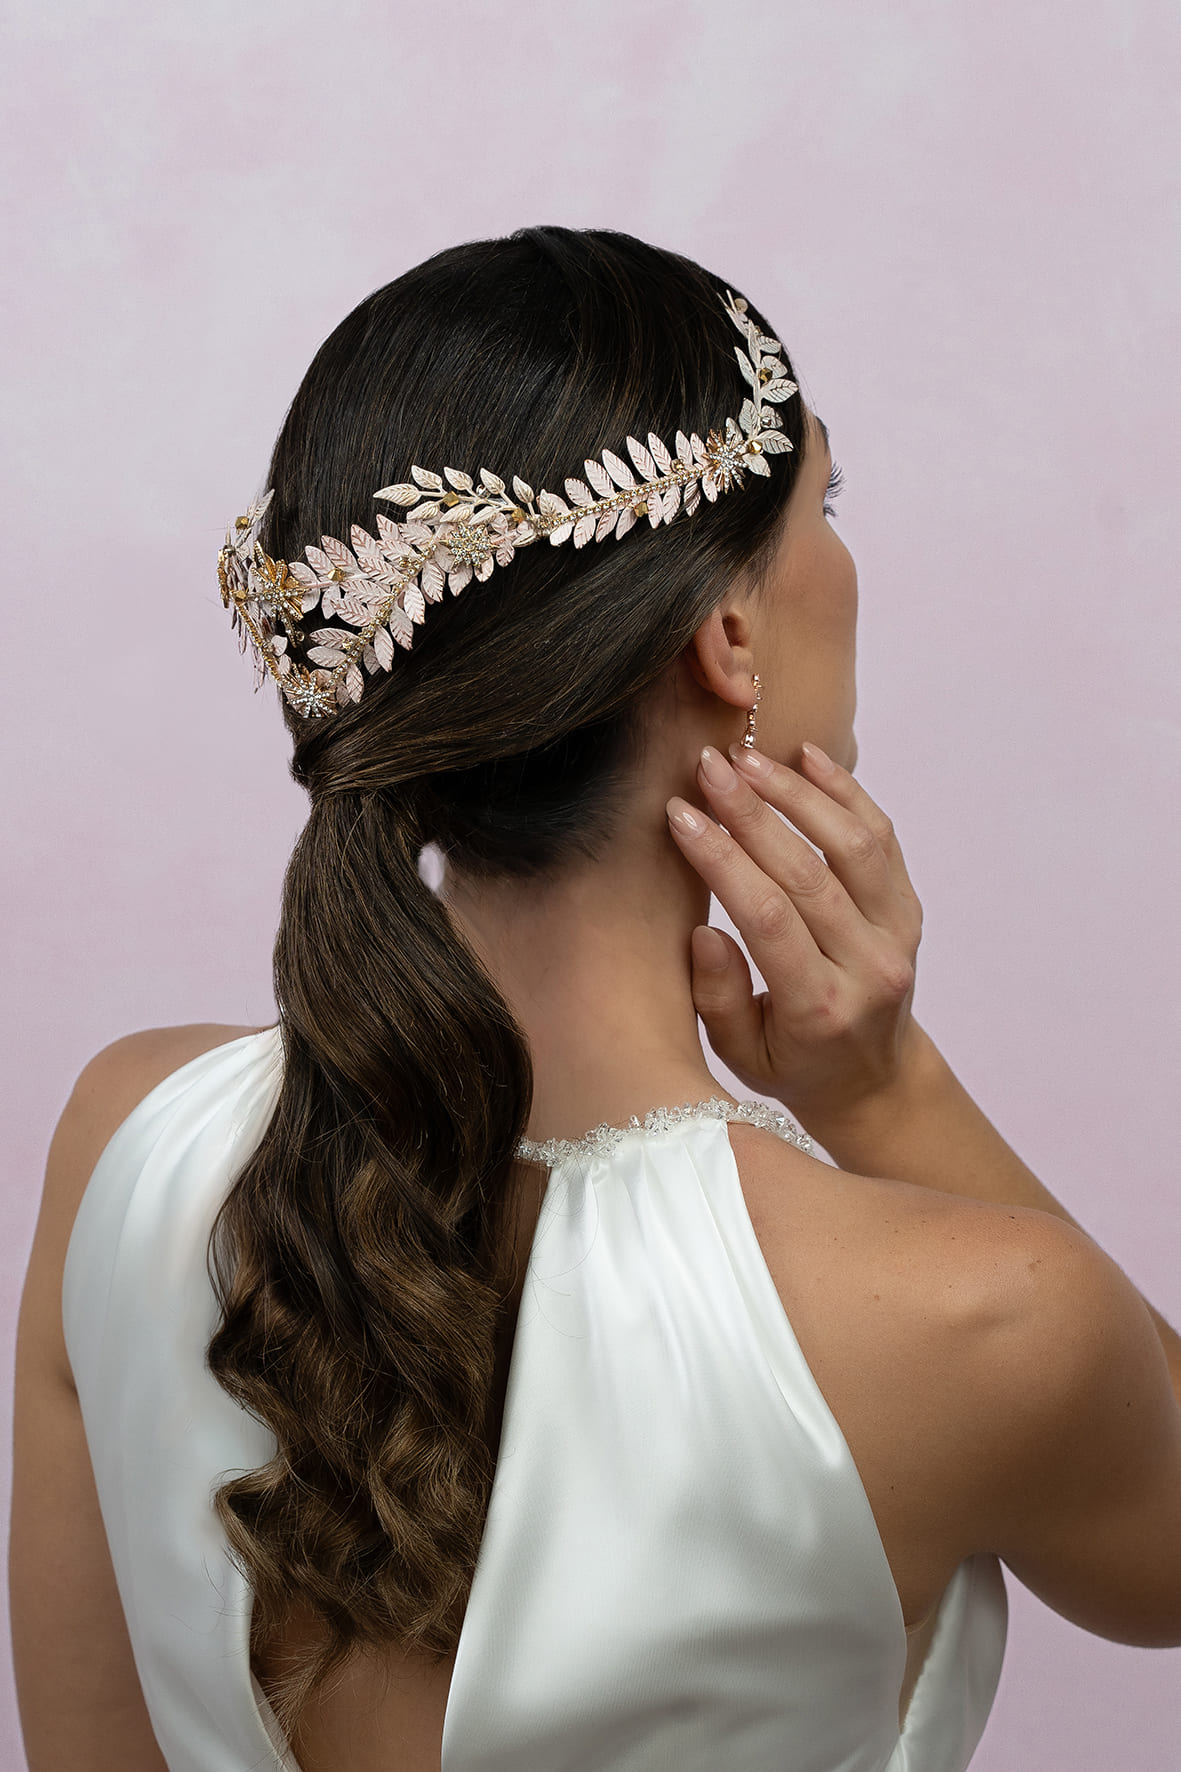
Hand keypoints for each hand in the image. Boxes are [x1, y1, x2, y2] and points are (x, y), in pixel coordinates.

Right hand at [665, 742, 924, 1123]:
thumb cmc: (791, 1066)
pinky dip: (847, 791)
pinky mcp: (910, 909)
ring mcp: (899, 934)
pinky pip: (882, 838)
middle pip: (808, 872)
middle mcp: (870, 968)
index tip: (680, 815)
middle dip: (751, 812)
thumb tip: (704, 929)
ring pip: (852, 845)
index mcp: (821, 1008)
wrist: (874, 1079)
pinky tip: (807, 757)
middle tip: (707, 767)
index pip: (767, 917)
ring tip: (748, 758)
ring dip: (798, 793)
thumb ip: (717, 998)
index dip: (722, 859)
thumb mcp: (741, 1057)